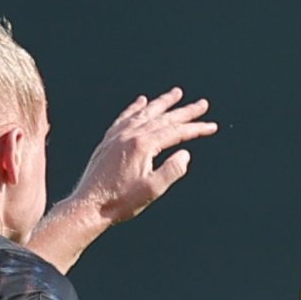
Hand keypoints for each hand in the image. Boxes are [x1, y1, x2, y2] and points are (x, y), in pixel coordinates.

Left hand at [67, 89, 218, 226]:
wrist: (89, 206)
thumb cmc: (121, 201)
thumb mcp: (153, 190)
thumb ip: (172, 170)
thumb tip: (185, 154)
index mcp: (143, 145)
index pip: (176, 131)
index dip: (196, 128)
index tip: (212, 126)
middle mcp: (130, 134)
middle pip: (164, 117)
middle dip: (185, 111)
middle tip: (202, 103)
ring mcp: (118, 135)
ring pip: (145, 112)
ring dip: (162, 102)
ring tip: (176, 93)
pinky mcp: (108, 140)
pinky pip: (125, 117)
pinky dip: (136, 108)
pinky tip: (142, 101)